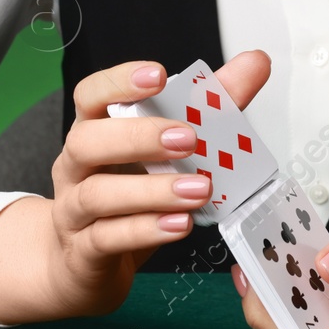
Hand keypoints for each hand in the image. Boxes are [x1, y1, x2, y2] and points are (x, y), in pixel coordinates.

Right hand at [0, 52, 270, 323]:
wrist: (81, 264)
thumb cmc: (127, 200)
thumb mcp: (168, 153)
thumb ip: (210, 108)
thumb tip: (254, 64)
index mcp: (94, 132)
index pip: (91, 96)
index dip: (119, 82)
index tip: (158, 75)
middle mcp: (76, 168)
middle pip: (87, 141)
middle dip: (138, 137)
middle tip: (188, 139)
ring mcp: (74, 211)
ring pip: (98, 195)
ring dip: (152, 191)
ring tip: (198, 189)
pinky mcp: (84, 251)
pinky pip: (108, 239)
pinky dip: (146, 230)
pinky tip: (179, 225)